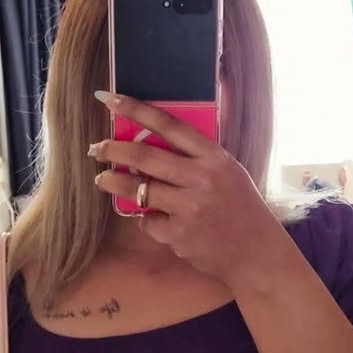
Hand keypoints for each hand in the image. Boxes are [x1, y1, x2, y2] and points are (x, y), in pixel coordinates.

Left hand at [89, 93, 291, 290]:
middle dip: (113, 149)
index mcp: (214, 157)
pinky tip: (158, 222)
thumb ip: (196, 158)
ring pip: (137, 189)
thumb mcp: (228, 172)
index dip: (137, 110)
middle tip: (96, 148)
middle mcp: (201, 179)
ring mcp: (189, 208)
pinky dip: (148, 220)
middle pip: (145, 155)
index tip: (111, 100)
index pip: (170, 125)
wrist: (255, 252)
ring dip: (113, 182)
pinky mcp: (178, 234)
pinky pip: (148, 221)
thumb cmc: (241, 208)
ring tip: (102, 179)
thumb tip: (152, 142)